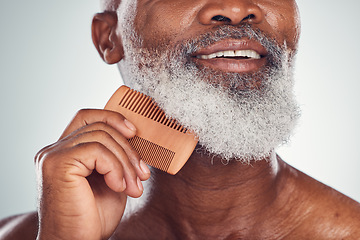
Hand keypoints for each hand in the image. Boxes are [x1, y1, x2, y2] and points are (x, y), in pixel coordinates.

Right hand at [35, 109, 150, 239]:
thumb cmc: (93, 216)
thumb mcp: (111, 178)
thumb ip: (115, 156)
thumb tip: (135, 135)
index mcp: (65, 151)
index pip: (87, 117)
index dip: (112, 117)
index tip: (134, 132)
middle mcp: (54, 150)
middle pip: (99, 127)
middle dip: (128, 149)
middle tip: (142, 175)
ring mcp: (53, 156)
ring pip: (101, 136)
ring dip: (125, 162)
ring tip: (133, 187)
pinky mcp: (57, 164)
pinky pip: (97, 151)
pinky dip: (115, 168)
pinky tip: (117, 187)